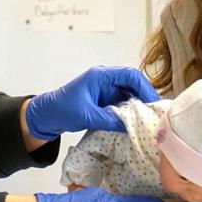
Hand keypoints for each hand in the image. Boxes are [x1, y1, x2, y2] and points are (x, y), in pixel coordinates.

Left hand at [26, 66, 159, 140]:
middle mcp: (107, 80)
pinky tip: (135, 123)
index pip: (131, 75)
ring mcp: (107, 90)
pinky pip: (124, 104)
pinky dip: (131, 113)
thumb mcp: (87, 116)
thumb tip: (131, 127)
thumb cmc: (62, 109)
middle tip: (155, 114)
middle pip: (134, 83)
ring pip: (131, 95)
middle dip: (145, 97)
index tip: (152, 103)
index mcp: (101, 75)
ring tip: (148, 120)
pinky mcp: (106, 101)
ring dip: (139, 106)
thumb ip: (109, 120)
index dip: (145, 87)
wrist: (47, 116)